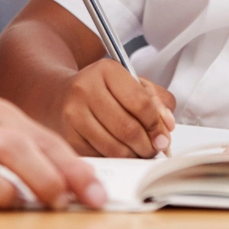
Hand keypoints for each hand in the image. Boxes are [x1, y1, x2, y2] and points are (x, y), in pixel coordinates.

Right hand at [57, 59, 176, 157]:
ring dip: (134, 155)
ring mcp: (73, 113)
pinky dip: (116, 159)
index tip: (163, 134)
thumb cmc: (102, 89)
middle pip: (128, 128)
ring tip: (139, 151)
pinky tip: (119, 150)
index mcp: (106, 70)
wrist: (62, 95)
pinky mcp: (68, 136)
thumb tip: (167, 125)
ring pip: (115, 147)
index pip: (141, 103)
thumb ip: (156, 100)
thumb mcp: (130, 83)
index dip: (157, 124)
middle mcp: (86, 88)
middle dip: (148, 145)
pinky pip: (101, 156)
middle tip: (154, 147)